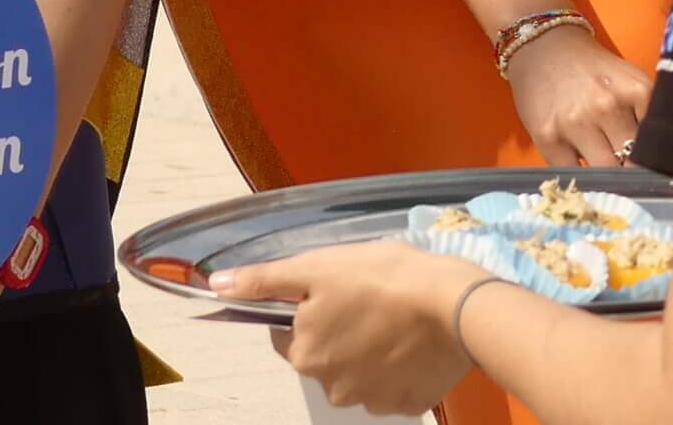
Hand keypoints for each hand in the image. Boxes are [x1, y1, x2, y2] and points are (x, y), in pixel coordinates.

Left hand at [212, 243, 487, 416]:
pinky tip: (412, 339)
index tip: (333, 288)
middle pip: (324, 353)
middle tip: (367, 297)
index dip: (305, 307)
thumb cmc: (382, 278)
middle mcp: (333, 389)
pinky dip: (398, 363)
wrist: (456, 307)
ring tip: (394, 316)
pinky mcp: (409, 404)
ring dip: (367, 348)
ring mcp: (373, 402)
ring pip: (358, 370)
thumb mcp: (317, 268)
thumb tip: (216, 286)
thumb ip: (265, 281)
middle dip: (338, 328)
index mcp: (306, 355)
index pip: (287, 333)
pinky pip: (393, 382)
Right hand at [504, 26, 651, 166]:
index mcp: (636, 91)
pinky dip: (580, 176)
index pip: (659, 146)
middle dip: (632, 171)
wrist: (544, 47)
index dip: (657, 162)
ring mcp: (575, 124)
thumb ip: (649, 115)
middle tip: (627, 171)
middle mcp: (607, 106)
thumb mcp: (630, 81)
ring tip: (604, 167)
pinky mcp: (548, 138)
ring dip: (606, 176)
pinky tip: (581, 162)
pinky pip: (573, 175)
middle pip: (632, 164)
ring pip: (605, 173)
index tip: (652, 169)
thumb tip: (661, 164)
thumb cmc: (593, 69)